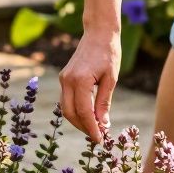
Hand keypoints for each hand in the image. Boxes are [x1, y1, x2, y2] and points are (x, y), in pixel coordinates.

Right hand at [59, 27, 120, 143]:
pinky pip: (67, 100)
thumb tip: (102, 123)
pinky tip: (89, 115)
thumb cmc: (109, 53)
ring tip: (94, 128)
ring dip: (78, 121)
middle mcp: (67, 80)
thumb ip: (104, 102)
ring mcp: (63, 79)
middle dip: (83, 127)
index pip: (84, 112)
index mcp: (80, 80)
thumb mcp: (111, 79)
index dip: (91, 128)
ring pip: (66, 108)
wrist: (98, 33)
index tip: (100, 139)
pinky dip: (76, 110)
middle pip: (70, 113)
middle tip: (98, 136)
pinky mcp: (64, 78)